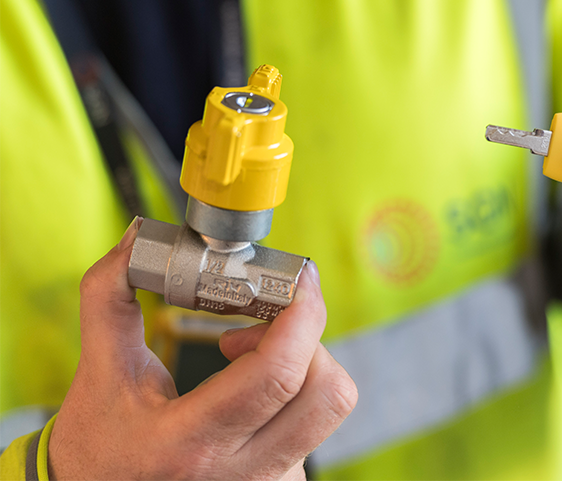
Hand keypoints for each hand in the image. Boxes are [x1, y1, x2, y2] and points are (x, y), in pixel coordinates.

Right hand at [48, 217, 356, 479]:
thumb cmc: (98, 445)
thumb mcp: (100, 374)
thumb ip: (111, 298)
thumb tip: (135, 240)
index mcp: (190, 442)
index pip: (278, 375)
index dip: (303, 316)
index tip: (300, 281)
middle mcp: (240, 474)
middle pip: (328, 393)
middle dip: (309, 341)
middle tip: (262, 330)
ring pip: (325, 410)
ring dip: (298, 370)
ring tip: (242, 367)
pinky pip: (313, 431)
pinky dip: (292, 399)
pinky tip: (249, 402)